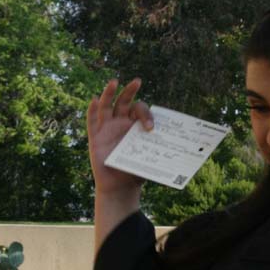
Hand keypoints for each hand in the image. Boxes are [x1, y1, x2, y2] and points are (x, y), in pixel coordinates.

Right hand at [87, 77, 153, 197]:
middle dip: (130, 92)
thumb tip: (177, 152)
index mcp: (135, 126)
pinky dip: (92, 110)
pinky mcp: (95, 137)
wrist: (120, 187)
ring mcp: (107, 128)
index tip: (150, 128)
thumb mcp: (150, 161)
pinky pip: (92, 121)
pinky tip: (95, 100)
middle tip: (137, 82)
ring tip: (114, 82)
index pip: (140, 111)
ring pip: (107, 106)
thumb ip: (158, 155)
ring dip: (109, 93)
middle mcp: (121, 123)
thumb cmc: (136, 172)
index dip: (146, 115)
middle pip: (124, 102)